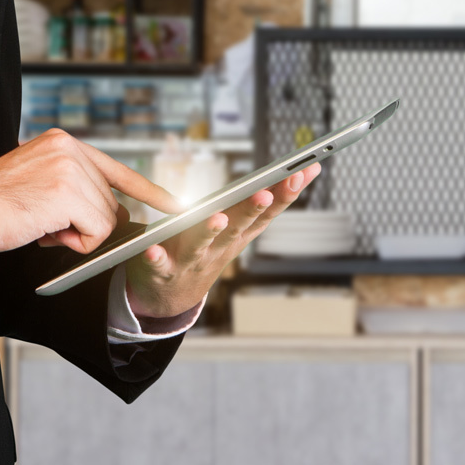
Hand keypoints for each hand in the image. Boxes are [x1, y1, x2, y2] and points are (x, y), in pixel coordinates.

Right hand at [0, 129, 179, 255]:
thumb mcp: (37, 184)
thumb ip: (73, 189)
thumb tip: (112, 214)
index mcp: (62, 142)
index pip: (116, 168)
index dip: (148, 190)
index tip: (174, 204)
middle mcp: (70, 148)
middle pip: (110, 202)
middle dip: (86, 224)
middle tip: (47, 225)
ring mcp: (70, 168)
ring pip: (105, 220)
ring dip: (76, 236)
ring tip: (39, 226)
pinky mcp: (68, 193)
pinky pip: (96, 233)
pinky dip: (74, 245)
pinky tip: (44, 232)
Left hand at [125, 163, 320, 319]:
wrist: (171, 295)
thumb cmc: (210, 249)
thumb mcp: (243, 226)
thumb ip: (271, 199)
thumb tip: (311, 169)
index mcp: (239, 234)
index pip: (266, 213)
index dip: (284, 195)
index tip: (299, 174)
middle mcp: (219, 247)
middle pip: (238, 227)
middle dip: (252, 210)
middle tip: (264, 192)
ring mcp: (192, 260)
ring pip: (202, 244)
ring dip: (210, 231)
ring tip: (218, 218)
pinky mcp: (162, 270)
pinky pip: (158, 264)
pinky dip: (156, 257)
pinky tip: (153, 248)